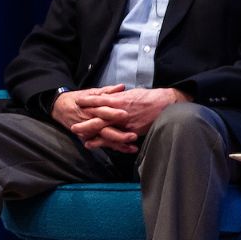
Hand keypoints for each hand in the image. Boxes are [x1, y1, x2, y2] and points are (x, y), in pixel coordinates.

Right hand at [54, 85, 137, 151]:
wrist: (60, 108)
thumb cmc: (78, 99)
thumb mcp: (91, 92)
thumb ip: (108, 91)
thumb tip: (121, 87)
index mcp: (91, 108)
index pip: (102, 111)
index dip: (113, 113)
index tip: (126, 114)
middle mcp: (89, 121)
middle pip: (104, 129)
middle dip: (119, 134)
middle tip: (133, 135)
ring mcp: (87, 131)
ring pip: (104, 139)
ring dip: (119, 143)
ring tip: (132, 146)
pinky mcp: (87, 138)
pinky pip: (102, 144)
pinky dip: (114, 147)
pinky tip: (126, 149)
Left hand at [55, 86, 187, 151]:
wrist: (167, 104)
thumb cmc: (150, 97)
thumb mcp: (133, 93)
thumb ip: (120, 96)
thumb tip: (111, 95)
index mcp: (120, 99)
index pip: (100, 99)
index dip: (88, 100)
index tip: (78, 101)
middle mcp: (121, 111)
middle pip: (99, 117)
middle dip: (86, 122)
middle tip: (73, 126)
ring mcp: (126, 122)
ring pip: (106, 129)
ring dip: (94, 135)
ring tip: (83, 139)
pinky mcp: (133, 131)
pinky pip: (118, 138)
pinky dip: (108, 143)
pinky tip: (101, 146)